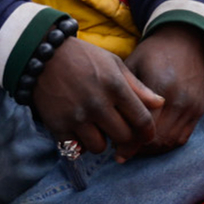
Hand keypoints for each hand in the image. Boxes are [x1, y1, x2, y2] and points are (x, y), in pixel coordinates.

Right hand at [30, 36, 159, 156]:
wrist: (43, 54)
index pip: (141, 121)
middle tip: (121, 133)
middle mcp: (97, 104)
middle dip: (125, 138)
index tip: (146, 135)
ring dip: (101, 141)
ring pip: (99, 147)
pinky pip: (75, 148)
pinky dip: (79, 143)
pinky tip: (79, 131)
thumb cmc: (84, 57)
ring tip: (97, 129)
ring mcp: (77, 117)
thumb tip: (160, 104)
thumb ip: (138, 87)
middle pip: (123, 138)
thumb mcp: (114, 64)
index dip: (148, 133)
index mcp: (115, 87)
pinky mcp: (58, 126)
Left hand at [122, 25, 203, 157]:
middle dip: (139, 150)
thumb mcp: (133, 66)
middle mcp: (179, 100)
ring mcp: (192, 106)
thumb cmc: (152, 53)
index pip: (142, 127)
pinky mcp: (199, 110)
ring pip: (170, 142)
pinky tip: (153, 142)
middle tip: (123, 151)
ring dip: (153, 150)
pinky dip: (167, 144)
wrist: (184, 40)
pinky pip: (182, 137)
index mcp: (160, 87)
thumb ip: (126, 94)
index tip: (116, 151)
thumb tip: (112, 123)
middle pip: (157, 139)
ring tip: (137, 148)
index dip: (129, 143)